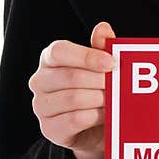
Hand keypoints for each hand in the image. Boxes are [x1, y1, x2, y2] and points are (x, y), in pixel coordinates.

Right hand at [27, 21, 115, 158]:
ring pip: (73, 99)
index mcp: (50, 60)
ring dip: (100, 100)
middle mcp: (40, 81)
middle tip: (119, 86)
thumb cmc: (95, 90)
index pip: (59, 51)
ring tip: (115, 101)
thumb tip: (103, 28)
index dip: (86, 56)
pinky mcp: (49, 129)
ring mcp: (41, 106)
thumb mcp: (101, 68)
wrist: (95, 127)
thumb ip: (101, 48)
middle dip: (100, 81)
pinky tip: (106, 116)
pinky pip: (74, 120)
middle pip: (70, 76)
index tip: (111, 63)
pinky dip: (95, 117)